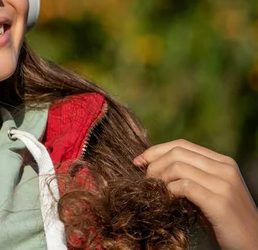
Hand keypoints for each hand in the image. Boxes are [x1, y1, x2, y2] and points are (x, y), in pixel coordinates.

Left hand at [134, 139, 257, 249]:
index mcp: (222, 162)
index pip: (182, 145)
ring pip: (178, 166)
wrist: (251, 245)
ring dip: (159, 178)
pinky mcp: (219, 202)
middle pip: (177, 152)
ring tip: (155, 192)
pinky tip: (168, 200)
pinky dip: (169, 191)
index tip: (139, 161)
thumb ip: (189, 176)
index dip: (156, 151)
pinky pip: (184, 186)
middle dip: (154, 164)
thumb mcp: (206, 192)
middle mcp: (225, 168)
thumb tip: (152, 166)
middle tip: (145, 180)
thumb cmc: (222, 221)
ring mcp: (224, 184)